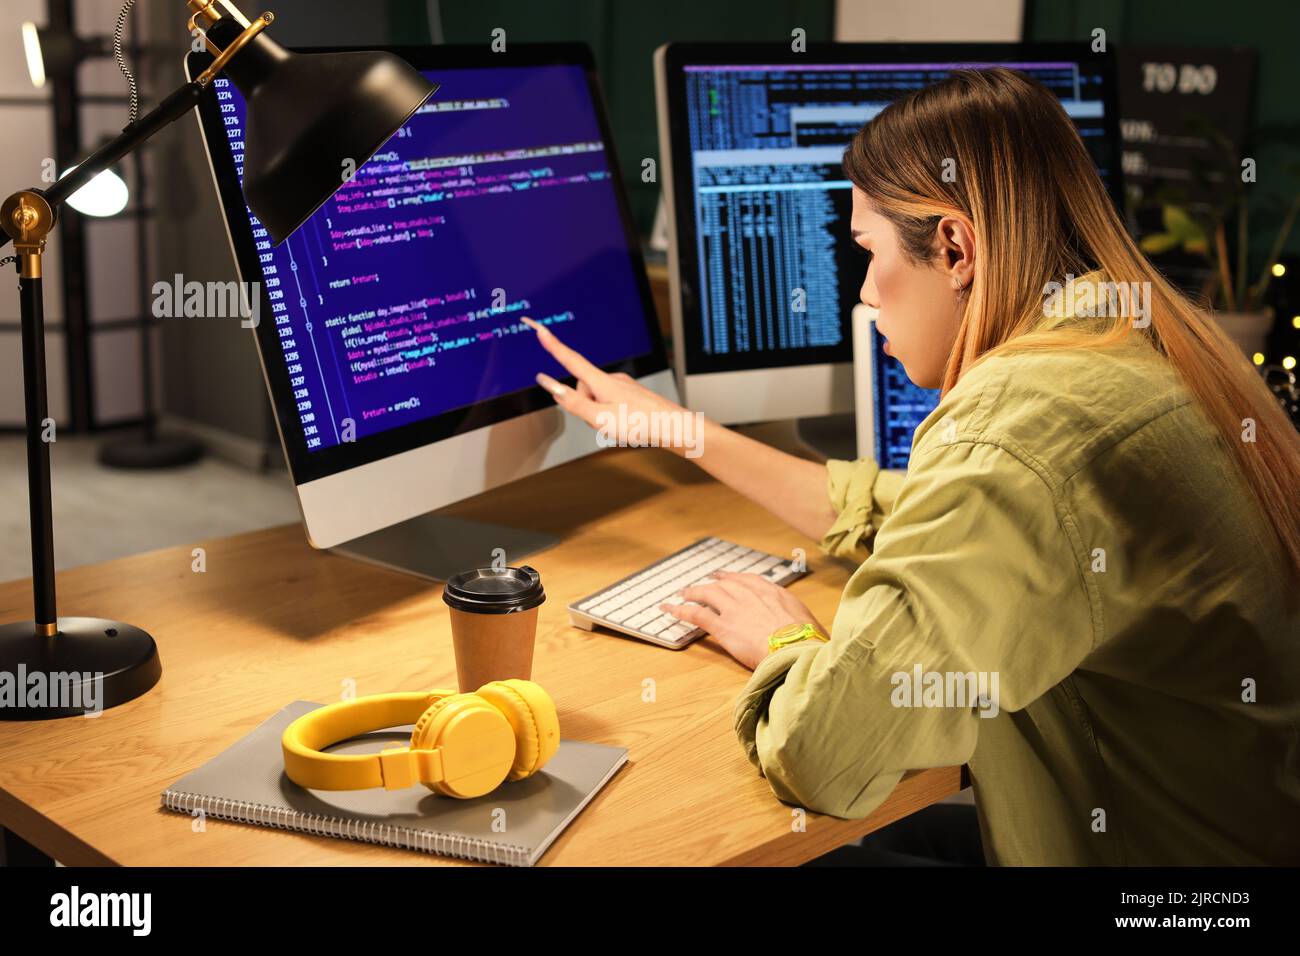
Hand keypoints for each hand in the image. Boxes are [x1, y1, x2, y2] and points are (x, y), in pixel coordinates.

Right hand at [522, 316, 697, 456]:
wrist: (675, 428)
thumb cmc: (641, 424)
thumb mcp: (599, 418)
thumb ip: (572, 402)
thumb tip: (549, 385)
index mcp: (601, 382)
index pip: (569, 359)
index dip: (551, 344)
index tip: (538, 327)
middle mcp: (611, 379)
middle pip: (580, 387)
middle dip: (583, 406)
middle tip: (602, 423)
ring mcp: (621, 386)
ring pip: (594, 398)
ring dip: (597, 413)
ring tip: (617, 426)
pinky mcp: (629, 395)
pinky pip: (608, 403)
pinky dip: (609, 415)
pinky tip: (624, 425)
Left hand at [660, 571, 825, 669]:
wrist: (797, 649)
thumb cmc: (808, 640)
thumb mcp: (806, 620)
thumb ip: (794, 616)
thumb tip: (797, 623)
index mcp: (773, 592)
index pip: (748, 580)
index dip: (733, 579)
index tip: (725, 577)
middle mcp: (751, 595)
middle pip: (725, 584)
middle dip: (711, 583)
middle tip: (700, 584)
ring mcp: (735, 609)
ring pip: (707, 594)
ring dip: (693, 593)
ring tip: (682, 594)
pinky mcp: (723, 626)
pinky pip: (696, 614)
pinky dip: (681, 610)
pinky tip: (670, 610)